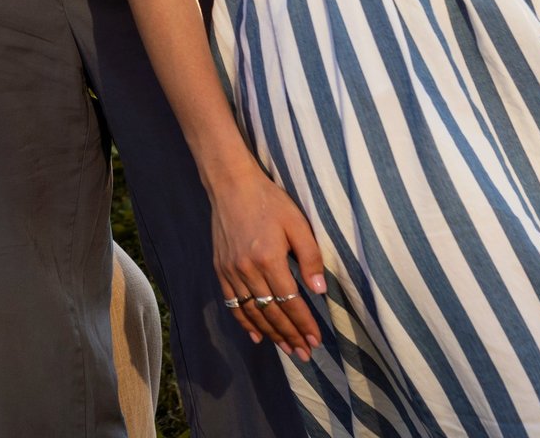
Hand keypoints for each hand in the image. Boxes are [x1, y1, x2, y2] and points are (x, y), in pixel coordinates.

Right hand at [211, 168, 327, 358]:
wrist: (231, 185)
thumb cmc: (269, 201)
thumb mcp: (297, 223)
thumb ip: (309, 257)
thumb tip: (319, 290)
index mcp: (269, 259)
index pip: (290, 302)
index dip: (304, 324)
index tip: (316, 340)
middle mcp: (248, 270)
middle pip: (272, 313)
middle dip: (290, 336)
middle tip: (305, 354)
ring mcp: (231, 271)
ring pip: (253, 313)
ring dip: (271, 334)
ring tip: (287, 349)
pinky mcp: (221, 269)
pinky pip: (233, 303)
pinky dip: (245, 322)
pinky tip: (257, 335)